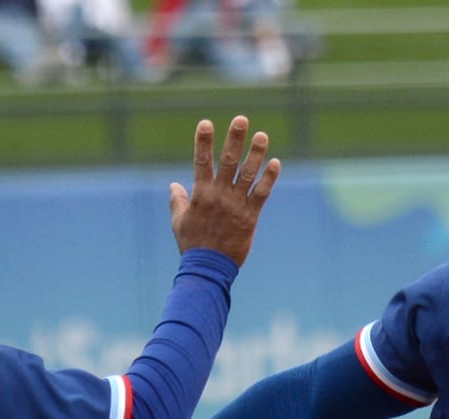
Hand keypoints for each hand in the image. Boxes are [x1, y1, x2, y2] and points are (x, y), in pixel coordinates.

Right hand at [170, 115, 280, 265]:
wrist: (208, 268)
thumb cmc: (191, 245)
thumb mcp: (179, 222)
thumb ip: (177, 202)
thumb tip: (173, 186)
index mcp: (200, 195)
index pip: (201, 162)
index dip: (203, 142)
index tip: (206, 123)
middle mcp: (219, 196)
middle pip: (228, 162)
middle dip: (234, 139)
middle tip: (241, 119)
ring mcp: (236, 205)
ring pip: (247, 174)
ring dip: (255, 154)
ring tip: (262, 135)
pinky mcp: (250, 216)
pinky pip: (261, 194)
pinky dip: (268, 178)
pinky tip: (275, 163)